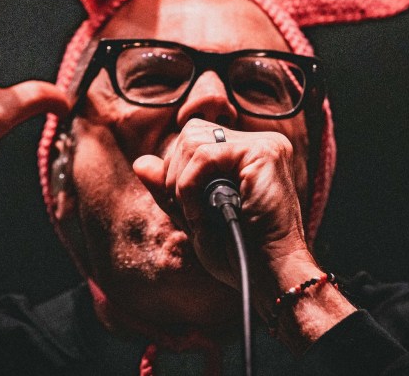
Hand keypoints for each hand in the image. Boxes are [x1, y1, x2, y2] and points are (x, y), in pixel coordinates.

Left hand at [133, 118, 310, 288]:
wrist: (267, 275)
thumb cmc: (236, 252)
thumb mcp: (193, 217)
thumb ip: (170, 188)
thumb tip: (140, 162)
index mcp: (246, 154)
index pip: (193, 139)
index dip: (176, 172)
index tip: (187, 210)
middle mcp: (259, 142)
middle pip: (190, 133)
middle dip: (175, 176)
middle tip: (191, 214)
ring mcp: (265, 144)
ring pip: (192, 140)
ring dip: (181, 183)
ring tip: (199, 216)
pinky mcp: (265, 152)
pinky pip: (205, 155)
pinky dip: (190, 186)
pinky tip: (202, 214)